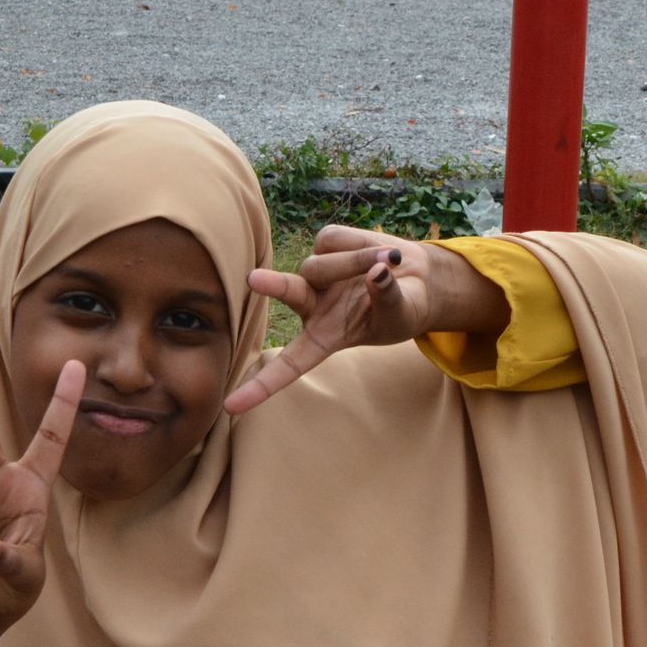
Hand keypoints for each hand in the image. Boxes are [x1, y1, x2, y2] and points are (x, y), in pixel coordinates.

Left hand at [225, 225, 504, 413]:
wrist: (416, 280)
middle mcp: (312, 305)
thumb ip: (388, 298)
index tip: (231, 407)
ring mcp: (315, 273)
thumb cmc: (404, 309)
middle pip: (289, 294)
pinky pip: (334, 239)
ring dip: (356, 261)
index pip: (289, 366)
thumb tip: (377, 272)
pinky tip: (376, 252)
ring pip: (321, 263)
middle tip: (255, 280)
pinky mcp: (324, 244)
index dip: (261, 387)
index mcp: (325, 337)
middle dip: (274, 286)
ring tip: (388, 263)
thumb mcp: (402, 314)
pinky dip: (359, 244)